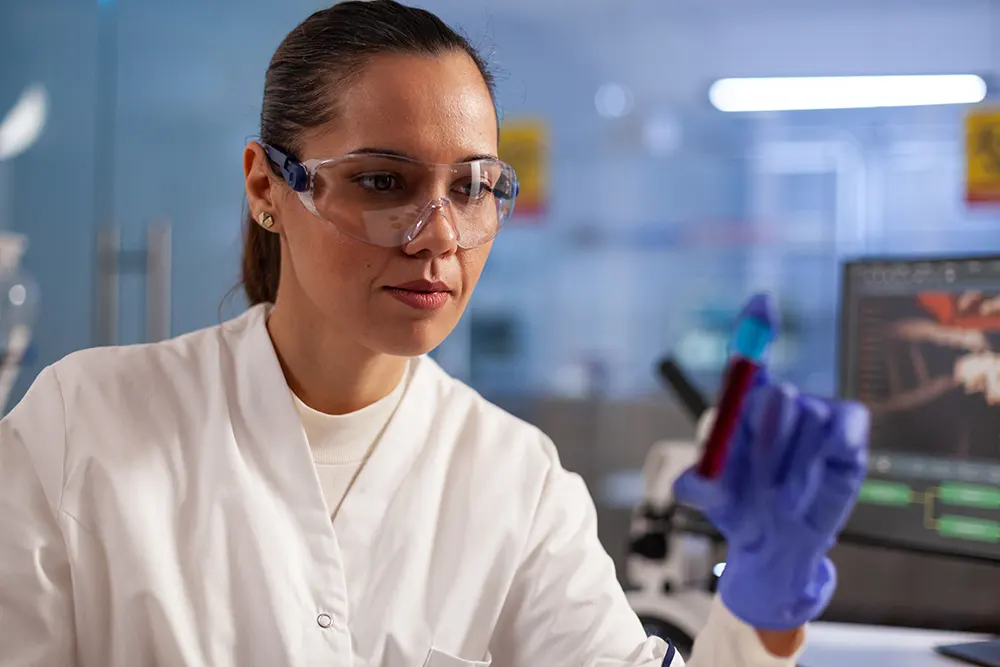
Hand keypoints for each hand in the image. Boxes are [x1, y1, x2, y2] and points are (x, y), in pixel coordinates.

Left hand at [673, 296, 869, 630]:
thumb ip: (699, 489)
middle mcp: (778, 403)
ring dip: (793, 466)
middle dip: (766, 439)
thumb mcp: (714, 500)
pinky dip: (832, 449)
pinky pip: (844, 423)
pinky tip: (823, 470)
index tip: (763, 301)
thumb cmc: (741, 508)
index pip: (748, 360)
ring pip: (807, 419)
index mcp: (741, 407)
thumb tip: (686, 485)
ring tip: (783, 496)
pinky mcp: (846, 432)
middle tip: (762, 478)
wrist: (778, 545)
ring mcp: (814, 415)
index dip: (756, 328)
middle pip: (775, 395)